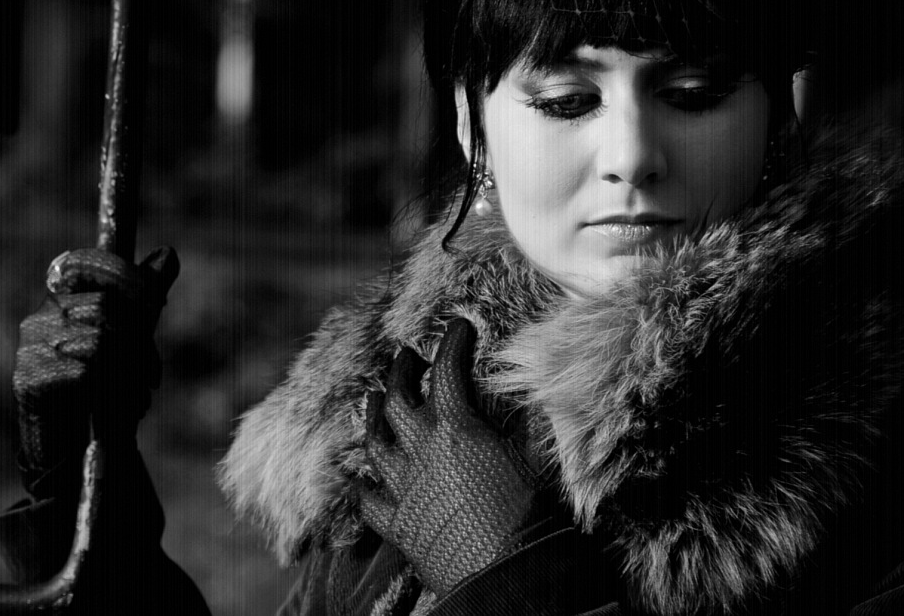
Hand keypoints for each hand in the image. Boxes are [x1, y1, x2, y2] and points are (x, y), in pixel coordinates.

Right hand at [13, 246, 178, 495]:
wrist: (74, 452)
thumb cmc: (103, 391)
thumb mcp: (131, 338)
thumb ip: (145, 296)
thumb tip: (169, 253)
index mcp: (61, 299)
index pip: (84, 262)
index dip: (123, 275)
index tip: (154, 300)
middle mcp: (40, 317)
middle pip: (107, 307)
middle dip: (140, 340)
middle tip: (151, 374)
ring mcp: (30, 346)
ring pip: (101, 340)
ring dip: (130, 372)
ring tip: (134, 396)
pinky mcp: (27, 378)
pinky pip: (86, 371)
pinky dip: (109, 392)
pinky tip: (110, 409)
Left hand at [359, 319, 542, 596]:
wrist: (513, 577)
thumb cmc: (535, 517)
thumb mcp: (537, 457)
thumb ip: (527, 420)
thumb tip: (534, 389)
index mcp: (457, 429)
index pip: (446, 372)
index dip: (452, 343)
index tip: (458, 325)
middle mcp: (422, 452)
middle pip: (398, 399)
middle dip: (400, 371)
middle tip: (404, 354)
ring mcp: (405, 489)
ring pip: (376, 443)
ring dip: (374, 416)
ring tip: (374, 398)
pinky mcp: (399, 526)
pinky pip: (371, 501)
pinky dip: (367, 486)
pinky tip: (366, 480)